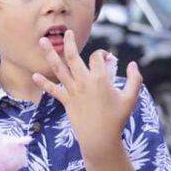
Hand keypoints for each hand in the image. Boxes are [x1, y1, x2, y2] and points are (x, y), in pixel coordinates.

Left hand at [32, 30, 142, 160]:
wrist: (100, 139)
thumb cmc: (117, 118)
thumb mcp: (131, 98)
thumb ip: (135, 79)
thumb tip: (133, 64)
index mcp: (100, 78)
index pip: (97, 57)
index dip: (102, 54)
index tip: (105, 57)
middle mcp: (84, 81)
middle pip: (73, 56)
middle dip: (69, 42)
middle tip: (66, 32)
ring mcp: (73, 91)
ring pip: (59, 68)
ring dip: (50, 54)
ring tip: (43, 41)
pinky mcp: (66, 101)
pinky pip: (52, 90)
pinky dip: (43, 83)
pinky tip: (34, 75)